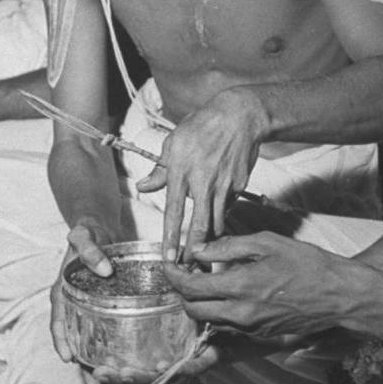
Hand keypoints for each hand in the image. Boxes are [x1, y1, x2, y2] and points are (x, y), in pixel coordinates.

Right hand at [49, 221, 165, 383]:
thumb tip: (104, 270)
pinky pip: (107, 331)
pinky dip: (113, 348)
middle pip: (75, 339)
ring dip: (98, 363)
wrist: (97, 226)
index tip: (68, 359)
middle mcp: (74, 305)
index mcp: (63, 291)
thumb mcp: (83, 235)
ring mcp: (89, 309)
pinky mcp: (105, 308)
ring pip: (90, 341)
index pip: (59, 321)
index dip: (61, 341)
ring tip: (110, 383)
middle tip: (96, 383)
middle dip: (84, 364)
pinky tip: (128, 361)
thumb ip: (89, 249)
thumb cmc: (87, 232)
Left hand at [136, 88, 264, 263]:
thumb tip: (143, 186)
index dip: (171, 238)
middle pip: (200, 226)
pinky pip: (229, 207)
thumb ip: (160, 169)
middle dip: (195, 251)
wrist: (239, 116)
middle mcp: (203, 182)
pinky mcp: (239, 185)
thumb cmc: (202, 126)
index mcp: (182, 171)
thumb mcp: (174, 143)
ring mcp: (224, 185)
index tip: (168, 259)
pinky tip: (219, 217)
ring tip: (206, 253)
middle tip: (191, 267)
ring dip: (211, 239)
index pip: (173, 212)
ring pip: (217, 222)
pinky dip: (222, 215)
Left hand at [166, 232, 351, 343]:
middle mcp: (241, 314)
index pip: (191, 287)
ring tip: (206, 282)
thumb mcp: (267, 242)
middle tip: (185, 274)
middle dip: (183, 293)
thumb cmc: (307, 263)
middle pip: (193, 311)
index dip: (173, 276)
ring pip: (209, 322)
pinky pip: (228, 328)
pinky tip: (228, 295)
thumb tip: (199, 249)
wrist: (338, 295)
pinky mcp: (260, 336)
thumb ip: (229, 246)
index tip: (168, 265)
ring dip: (200, 305)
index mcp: (240, 287)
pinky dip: (219, 314)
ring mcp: (250, 329)